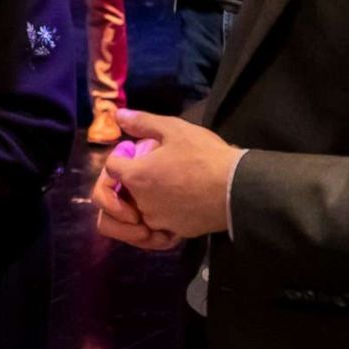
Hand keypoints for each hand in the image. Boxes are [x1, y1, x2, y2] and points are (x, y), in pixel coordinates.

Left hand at [101, 110, 243, 238]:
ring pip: (138, 210)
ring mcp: (158, 220)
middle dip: (129, 178)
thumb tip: (117, 115)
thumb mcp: (174, 129)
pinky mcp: (176, 232)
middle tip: (150, 167)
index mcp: (136, 176)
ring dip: (144, 197)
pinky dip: (161, 214)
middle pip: (121, 191)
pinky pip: (158, 225)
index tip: (136, 149)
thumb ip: (142, 122)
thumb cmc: (205, 156)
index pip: (110, 167)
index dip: (121, 155)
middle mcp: (141, 203)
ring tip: (165, 182)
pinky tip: (177, 199)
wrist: (238, 189)